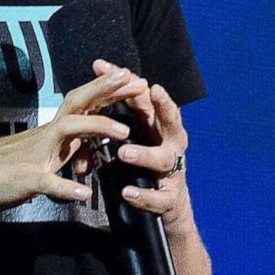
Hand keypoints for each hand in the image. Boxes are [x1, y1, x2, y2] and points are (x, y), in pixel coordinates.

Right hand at [0, 62, 152, 214]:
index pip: (80, 105)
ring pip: (67, 133)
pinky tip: (83, 194)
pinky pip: (46, 182)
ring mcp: (33, 157)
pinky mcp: (23, 180)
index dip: (105, 90)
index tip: (129, 76)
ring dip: (96, 129)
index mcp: (48, 134)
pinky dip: (65, 187)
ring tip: (125, 133)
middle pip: (77, 105)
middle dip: (105, 91)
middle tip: (133, 78)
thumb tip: (79, 151)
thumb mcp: (35, 160)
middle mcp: (43, 137)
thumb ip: (57, 154)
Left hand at [108, 73, 195, 235]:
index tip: (106, 67)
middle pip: (172, 121)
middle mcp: (171, 145)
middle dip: (165, 105)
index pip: (145, 99)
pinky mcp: (170, 199)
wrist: (169, 208)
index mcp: (159, 128)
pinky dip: (144, 195)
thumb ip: (123, 110)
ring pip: (164, 159)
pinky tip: (128, 192)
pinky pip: (159, 197)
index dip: (129, 81)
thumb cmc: (151, 163)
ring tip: (124, 153)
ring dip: (145, 154)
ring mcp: (174, 172)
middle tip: (153, 90)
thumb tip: (101, 74)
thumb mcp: (139, 134)